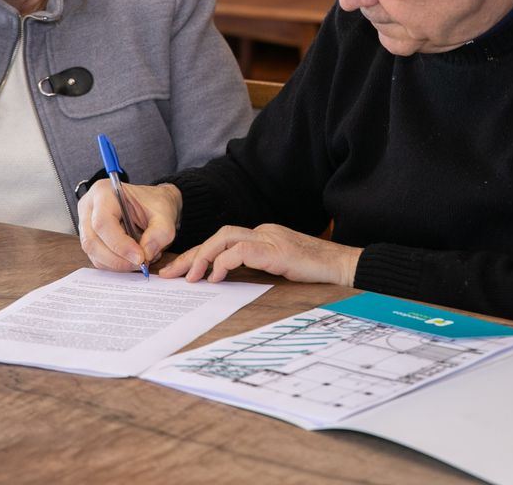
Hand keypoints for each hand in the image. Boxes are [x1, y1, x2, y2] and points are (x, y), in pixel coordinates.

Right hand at [78, 181, 181, 273]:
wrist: (152, 204)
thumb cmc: (155, 203)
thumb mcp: (165, 213)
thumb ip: (160, 233)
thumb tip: (146, 254)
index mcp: (104, 192)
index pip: (103, 222)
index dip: (120, 244)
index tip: (140, 257)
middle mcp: (89, 207)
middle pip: (92, 241)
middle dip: (118, 259)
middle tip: (141, 264)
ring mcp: (86, 224)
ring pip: (93, 253)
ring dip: (117, 263)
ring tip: (140, 260)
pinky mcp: (90, 238)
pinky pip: (97, 258)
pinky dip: (115, 264)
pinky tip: (131, 259)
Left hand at [159, 223, 361, 286]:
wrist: (343, 266)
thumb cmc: (315, 272)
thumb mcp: (279, 270)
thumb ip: (256, 269)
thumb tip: (225, 280)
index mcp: (262, 236)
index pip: (221, 241)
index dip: (197, 255)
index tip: (177, 272)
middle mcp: (263, 232)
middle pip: (217, 236)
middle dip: (191, 255)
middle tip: (170, 275)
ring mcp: (270, 238)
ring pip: (224, 238)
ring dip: (202, 257)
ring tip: (190, 278)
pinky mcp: (276, 250)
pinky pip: (241, 250)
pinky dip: (224, 262)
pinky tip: (216, 277)